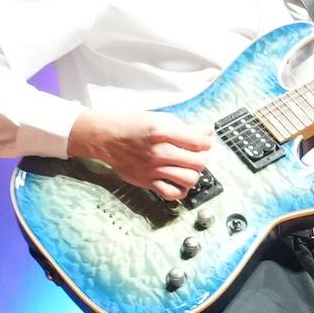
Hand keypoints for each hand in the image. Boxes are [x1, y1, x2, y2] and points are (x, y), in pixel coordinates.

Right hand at [71, 107, 213, 201]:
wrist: (105, 137)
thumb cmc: (131, 126)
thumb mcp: (158, 118)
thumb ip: (184, 127)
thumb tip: (206, 133)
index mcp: (162, 131)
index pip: (198, 142)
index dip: (208, 141)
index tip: (206, 141)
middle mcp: (158, 152)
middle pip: (198, 162)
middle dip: (203, 157)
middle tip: (197, 154)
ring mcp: (153, 169)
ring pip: (190, 179)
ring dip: (194, 173)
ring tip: (189, 168)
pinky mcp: (147, 182)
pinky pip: (172, 194)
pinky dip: (181, 190)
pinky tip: (179, 181)